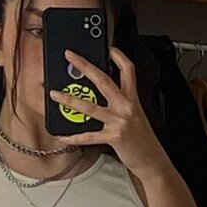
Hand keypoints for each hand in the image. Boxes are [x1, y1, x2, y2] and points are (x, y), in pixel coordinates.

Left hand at [50, 47, 170, 181]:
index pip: (127, 69)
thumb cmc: (141, 138)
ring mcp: (119, 121)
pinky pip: (89, 136)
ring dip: (69, 99)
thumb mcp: (135, 114)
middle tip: (70, 56)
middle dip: (84, 65)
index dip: (117, 55)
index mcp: (132, 98)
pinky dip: (73, 136)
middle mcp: (126, 106)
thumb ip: (121, 101)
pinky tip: (63, 136)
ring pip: (90, 106)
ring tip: (55, 94)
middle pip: (103, 79)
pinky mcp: (114, 136)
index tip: (107, 47)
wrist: (151, 159)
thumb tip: (100, 92)